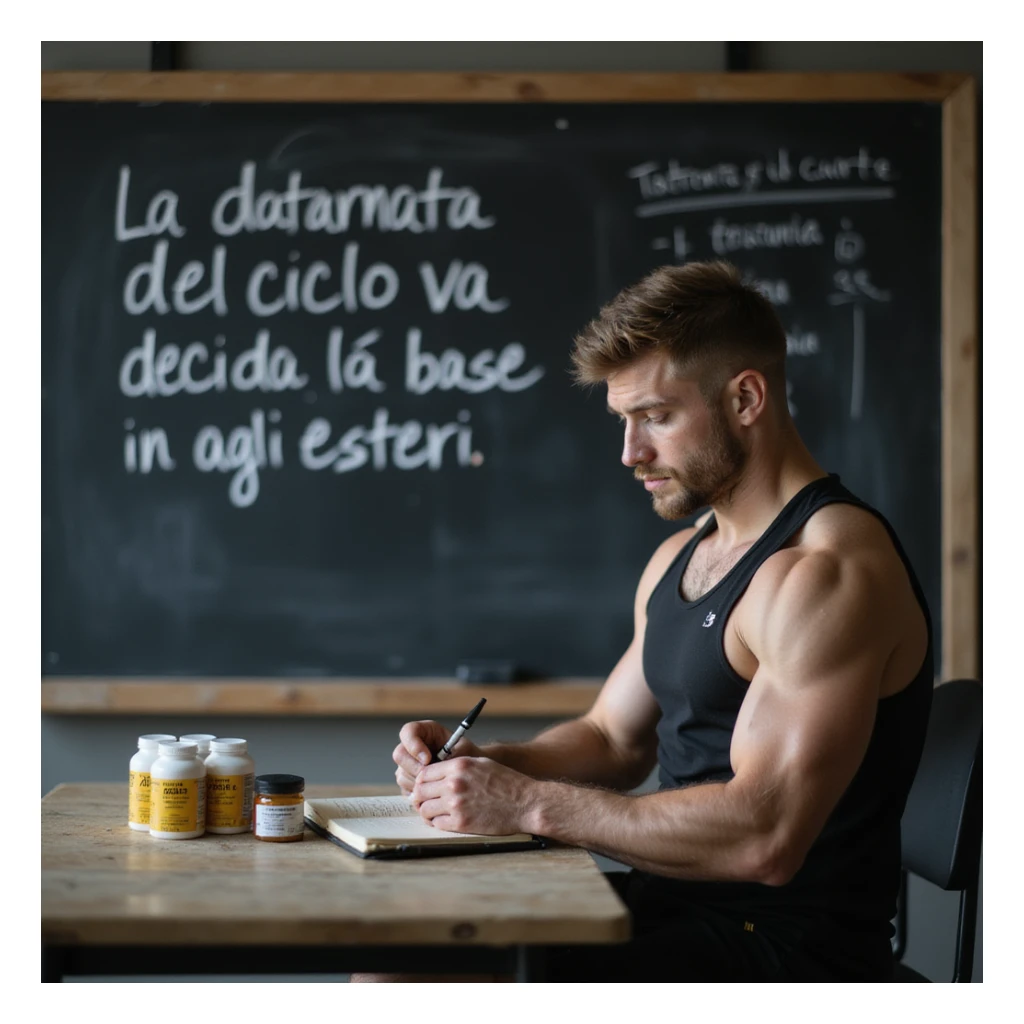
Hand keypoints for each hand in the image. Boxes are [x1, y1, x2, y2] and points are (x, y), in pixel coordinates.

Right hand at [392, 720, 482, 796]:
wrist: (471, 773)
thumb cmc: (468, 757)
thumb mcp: (461, 751)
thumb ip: (446, 754)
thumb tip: (428, 764)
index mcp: (424, 731)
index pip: (408, 732)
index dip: (414, 745)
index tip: (428, 759)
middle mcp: (412, 747)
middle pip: (400, 754)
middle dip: (416, 768)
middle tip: (433, 777)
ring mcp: (408, 764)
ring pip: (401, 774)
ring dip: (419, 783)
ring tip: (438, 785)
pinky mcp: (408, 781)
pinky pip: (405, 789)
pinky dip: (418, 794)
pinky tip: (434, 793)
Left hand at [410, 756, 535, 835]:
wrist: (525, 803)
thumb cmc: (507, 782)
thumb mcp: (481, 763)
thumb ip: (457, 767)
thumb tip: (436, 773)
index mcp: (458, 766)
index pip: (424, 773)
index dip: (421, 781)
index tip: (424, 787)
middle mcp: (454, 784)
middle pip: (420, 791)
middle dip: (421, 797)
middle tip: (426, 801)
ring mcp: (456, 804)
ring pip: (424, 809)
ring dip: (427, 812)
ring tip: (434, 812)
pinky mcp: (462, 823)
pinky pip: (436, 824)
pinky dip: (437, 823)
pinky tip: (445, 821)